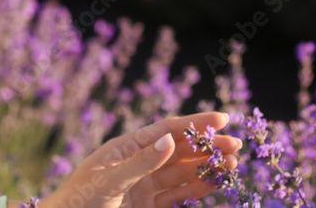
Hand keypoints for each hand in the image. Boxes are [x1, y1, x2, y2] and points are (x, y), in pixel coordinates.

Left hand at [38, 112, 240, 207]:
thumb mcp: (108, 181)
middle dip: (207, 146)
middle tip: (236, 145)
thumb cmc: (79, 201)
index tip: (222, 118)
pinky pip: (177, 195)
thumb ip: (140, 163)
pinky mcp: (147, 206)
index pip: (166, 130)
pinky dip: (196, 188)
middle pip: (179, 151)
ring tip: (232, 164)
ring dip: (206, 167)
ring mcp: (143, 186)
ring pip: (182, 173)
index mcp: (126, 148)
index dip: (194, 123)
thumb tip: (170, 141)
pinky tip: (214, 183)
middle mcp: (137, 164)